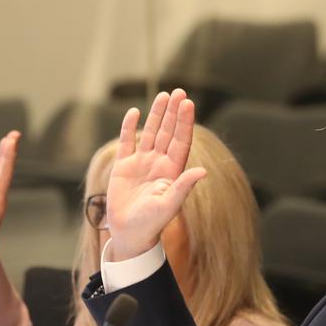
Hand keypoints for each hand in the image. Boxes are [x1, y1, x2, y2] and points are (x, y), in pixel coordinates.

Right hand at [105, 89, 205, 259]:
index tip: (188, 103)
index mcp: (172, 171)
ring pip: (151, 133)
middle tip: (179, 92)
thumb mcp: (169, 205)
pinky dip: (129, 127)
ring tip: (163, 95)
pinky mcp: (123, 166)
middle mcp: (159, 163)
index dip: (184, 122)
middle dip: (173, 112)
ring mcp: (141, 163)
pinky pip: (127, 142)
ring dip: (157, 114)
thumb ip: (183, 186)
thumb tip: (202, 172)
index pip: (181, 141)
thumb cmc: (151, 223)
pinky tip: (134, 112)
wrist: (129, 233)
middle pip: (168, 132)